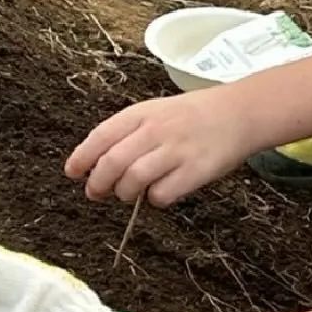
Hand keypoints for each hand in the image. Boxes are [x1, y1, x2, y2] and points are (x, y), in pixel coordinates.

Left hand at [65, 86, 254, 205]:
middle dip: (98, 184)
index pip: (101, 136)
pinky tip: (161, 191)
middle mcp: (156, 130)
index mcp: (142, 113)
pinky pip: (162, 195)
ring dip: (125, 193)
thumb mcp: (156, 111)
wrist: (238, 113)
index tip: (72, 172)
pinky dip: (155, 199)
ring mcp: (176, 150)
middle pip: (112, 163)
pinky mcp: (195, 171)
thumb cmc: (193, 115)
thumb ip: (128, 133)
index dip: (82, 157)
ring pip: (133, 181)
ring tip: (129, 193)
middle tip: (96, 193)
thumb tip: (95, 162)